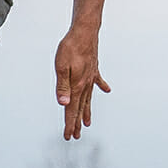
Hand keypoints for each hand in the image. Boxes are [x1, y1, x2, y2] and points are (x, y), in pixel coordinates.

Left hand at [54, 24, 110, 139]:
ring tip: (87, 123)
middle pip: (81, 108)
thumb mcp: (61, 66)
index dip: (70, 124)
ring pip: (88, 99)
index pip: (72, 110)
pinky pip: (98, 81)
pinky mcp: (94, 68)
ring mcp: (91, 76)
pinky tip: (107, 90)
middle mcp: (85, 84)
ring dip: (87, 111)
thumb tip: (63, 104)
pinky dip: (102, 87)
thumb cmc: (71, 47)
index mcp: (77, 85)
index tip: (68, 136)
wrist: (85, 31)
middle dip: (77, 123)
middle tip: (76, 136)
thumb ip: (62, 86)